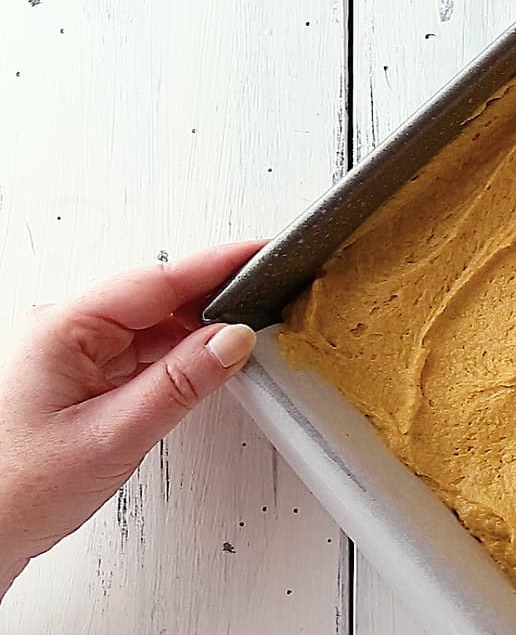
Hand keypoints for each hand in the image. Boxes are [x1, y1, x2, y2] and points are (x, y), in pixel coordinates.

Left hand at [0, 241, 263, 595]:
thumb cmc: (15, 489)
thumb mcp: (115, 434)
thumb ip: (182, 382)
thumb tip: (232, 339)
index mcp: (62, 328)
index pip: (156, 279)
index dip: (216, 264)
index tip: (260, 253)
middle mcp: (61, 330)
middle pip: (155, 297)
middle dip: (210, 302)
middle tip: (263, 308)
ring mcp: (66, 351)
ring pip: (149, 325)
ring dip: (190, 336)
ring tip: (231, 353)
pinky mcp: (74, 374)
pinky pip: (135, 351)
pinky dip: (170, 359)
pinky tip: (194, 374)